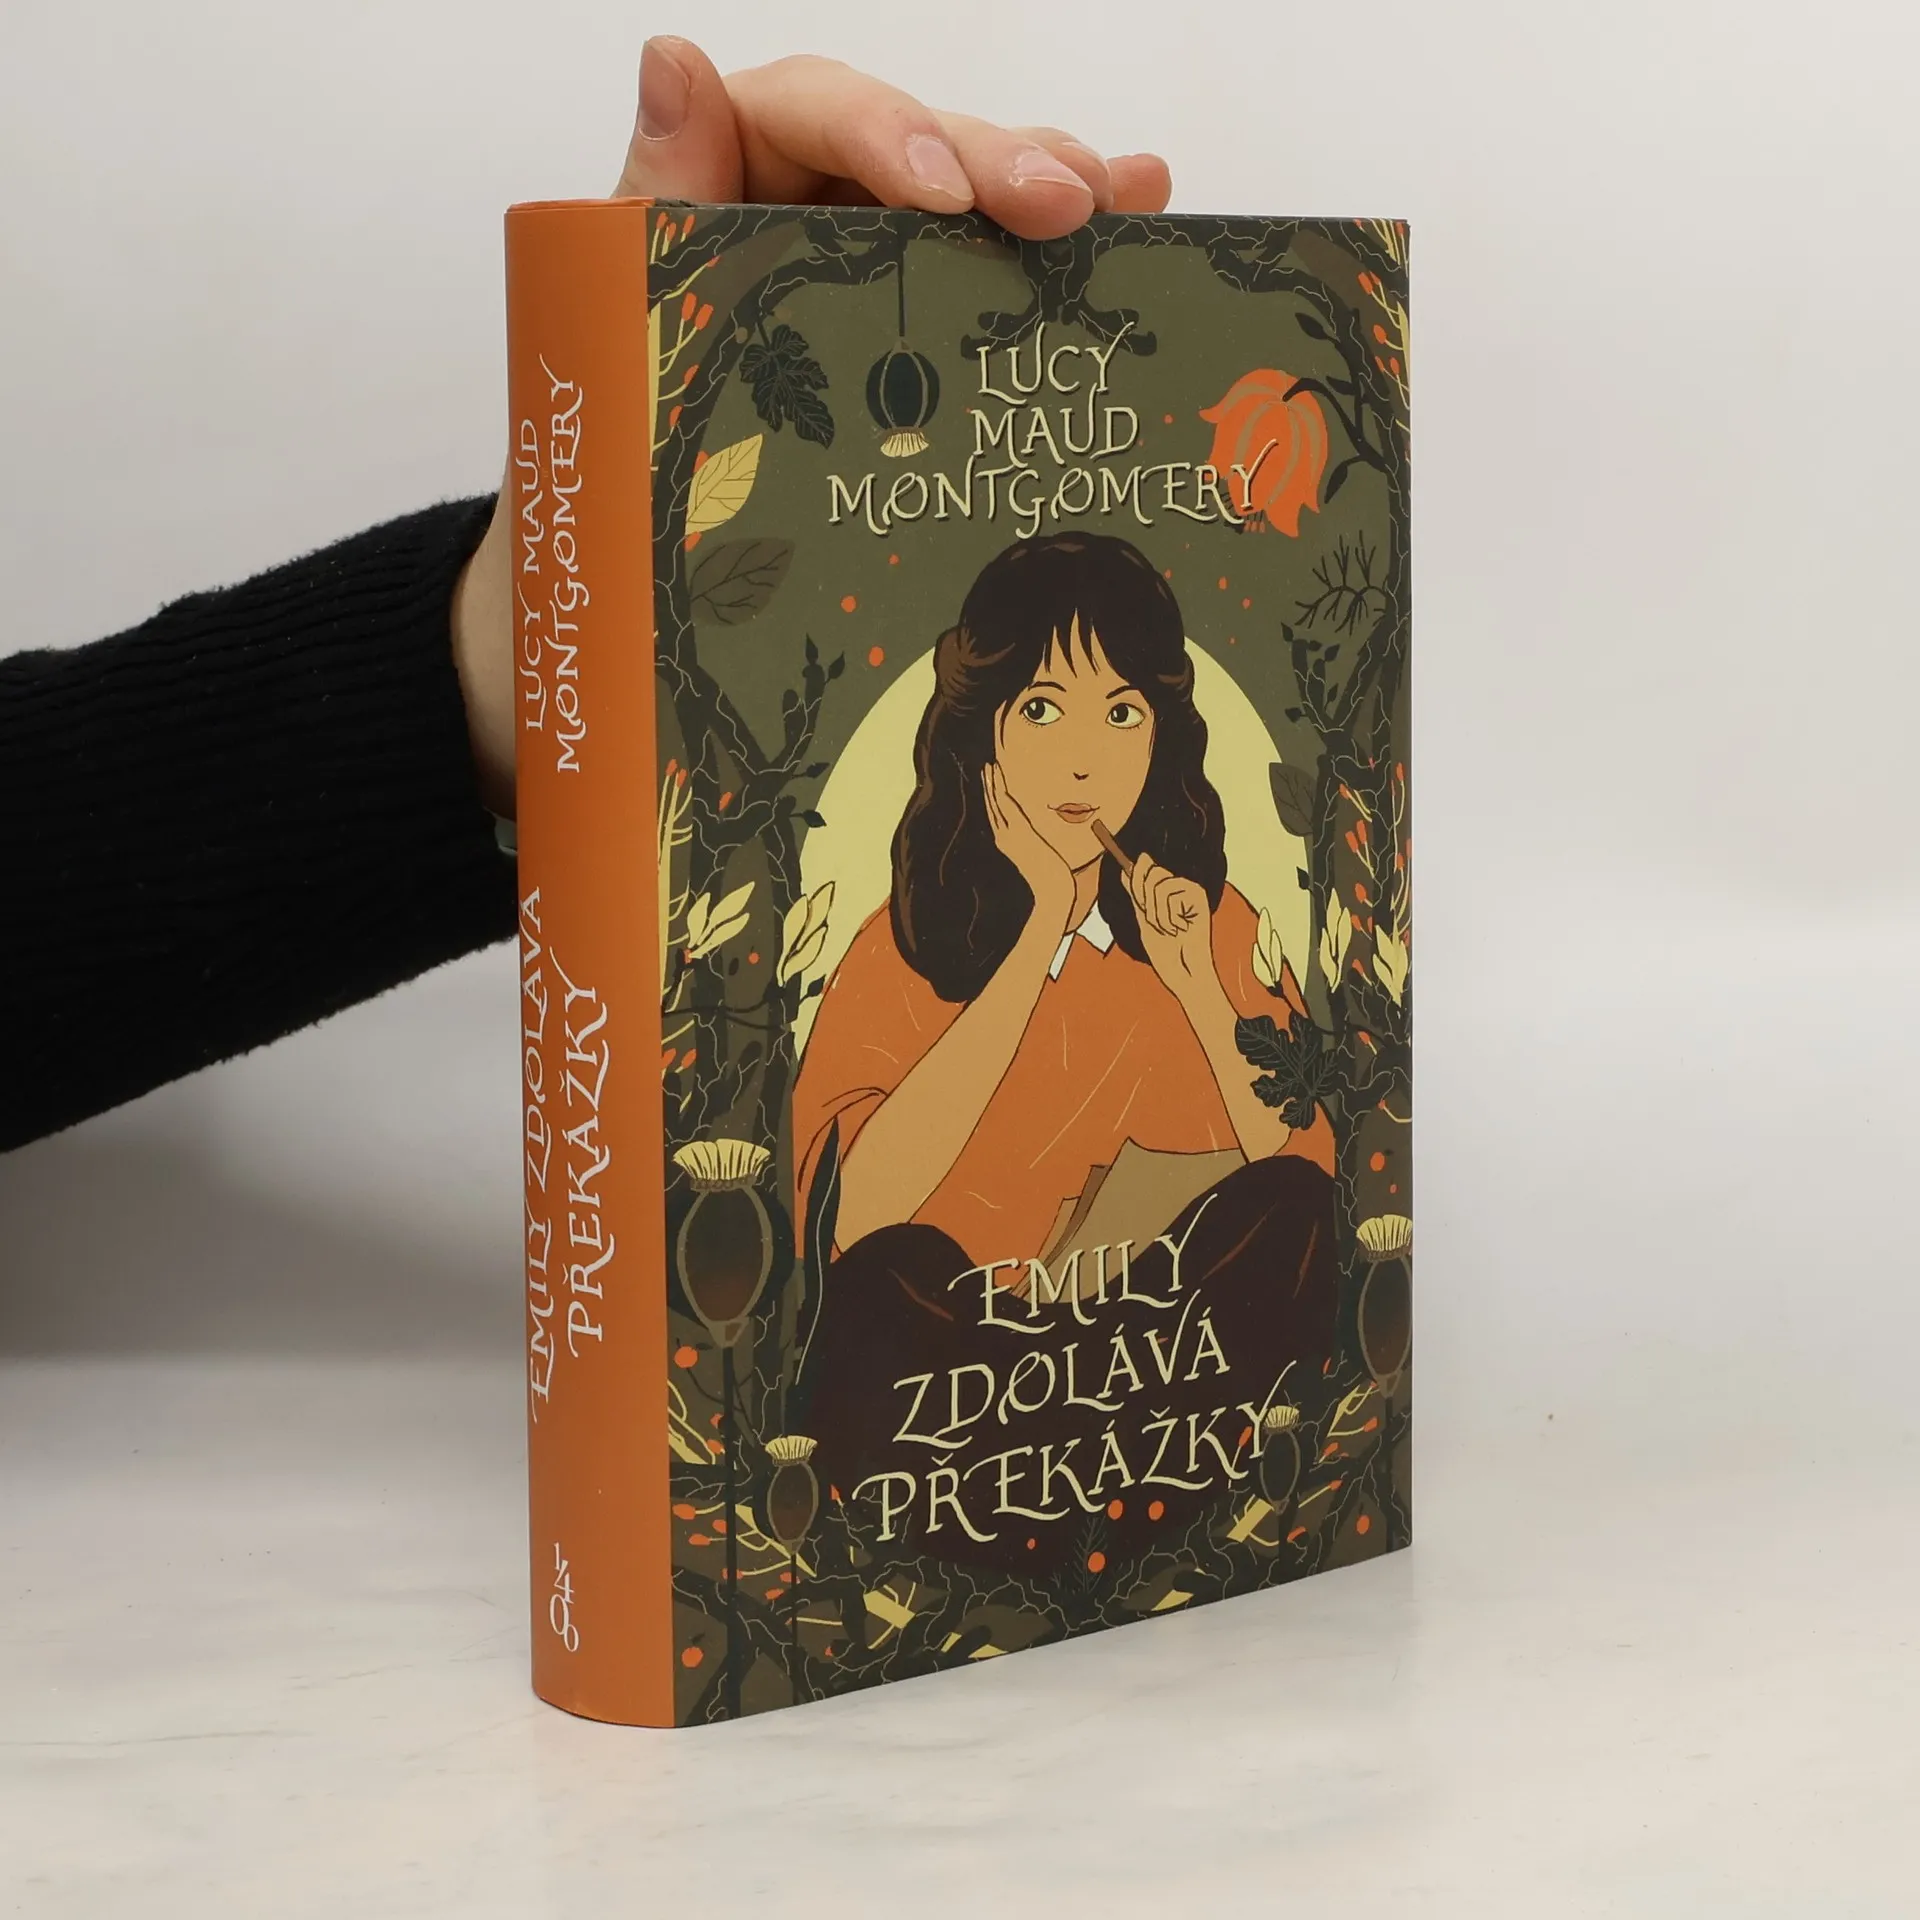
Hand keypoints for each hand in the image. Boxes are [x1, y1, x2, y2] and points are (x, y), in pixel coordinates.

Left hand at [452, 41, 1174, 814]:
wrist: (615, 584)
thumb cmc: (606, 456)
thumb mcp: (617, 329)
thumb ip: (650, 202)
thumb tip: (672, 61)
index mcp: (718, 184)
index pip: (804, 111)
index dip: (882, 131)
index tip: (940, 193)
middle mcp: (800, 209)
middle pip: (912, 148)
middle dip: (996, 165)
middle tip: (1069, 206)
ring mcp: (865, 270)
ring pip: (970, 198)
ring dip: (1051, 188)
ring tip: (1121, 203)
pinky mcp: (912, 330)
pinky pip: (990, 272)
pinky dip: (1063, 248)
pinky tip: (1139, 220)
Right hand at [984, 762, 1075, 939]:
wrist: (1051, 891)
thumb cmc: (1051, 879)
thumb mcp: (1042, 859)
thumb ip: (1038, 847)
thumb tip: (1043, 842)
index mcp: (1008, 843)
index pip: (997, 816)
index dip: (992, 799)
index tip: (991, 783)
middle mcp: (1004, 837)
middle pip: (992, 807)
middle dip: (988, 787)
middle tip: (984, 767)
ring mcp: (1009, 833)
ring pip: (996, 802)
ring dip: (991, 783)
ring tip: (988, 766)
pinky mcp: (1018, 830)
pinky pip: (1005, 803)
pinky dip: (999, 787)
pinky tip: (998, 775)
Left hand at [1126, 850, 1215, 1006]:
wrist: (1184, 973)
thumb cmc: (1166, 952)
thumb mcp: (1144, 920)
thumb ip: (1137, 895)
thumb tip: (1125, 870)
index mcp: (1168, 891)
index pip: (1148, 868)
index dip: (1137, 875)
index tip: (1132, 888)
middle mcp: (1181, 887)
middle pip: (1153, 871)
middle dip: (1145, 899)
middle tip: (1154, 922)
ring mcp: (1192, 890)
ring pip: (1159, 885)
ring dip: (1157, 914)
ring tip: (1169, 930)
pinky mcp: (1199, 896)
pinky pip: (1170, 895)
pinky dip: (1169, 918)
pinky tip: (1181, 930)